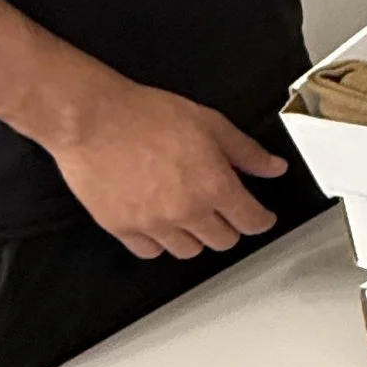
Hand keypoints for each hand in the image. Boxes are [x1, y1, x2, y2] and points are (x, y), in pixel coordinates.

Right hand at [34, 68, 289, 260]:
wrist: (92, 119)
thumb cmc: (146, 114)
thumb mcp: (210, 123)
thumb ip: (246, 151)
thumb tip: (274, 167)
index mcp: (213, 186)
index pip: (251, 221)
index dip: (261, 220)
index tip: (261, 216)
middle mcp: (186, 212)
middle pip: (223, 241)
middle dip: (229, 226)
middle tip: (222, 209)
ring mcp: (153, 225)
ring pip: (188, 251)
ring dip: (195, 236)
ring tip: (190, 214)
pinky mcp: (121, 228)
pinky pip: (150, 251)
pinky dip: (159, 242)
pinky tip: (159, 223)